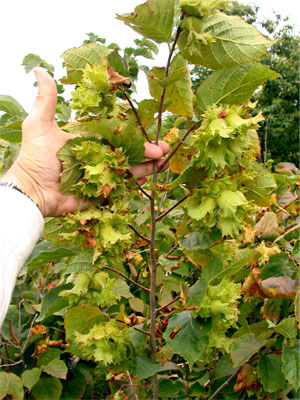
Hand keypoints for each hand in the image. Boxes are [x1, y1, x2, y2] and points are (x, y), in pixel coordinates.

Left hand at [3, 68, 168, 216]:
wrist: (31, 190)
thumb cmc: (34, 158)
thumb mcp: (39, 125)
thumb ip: (46, 101)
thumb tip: (39, 69)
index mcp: (89, 140)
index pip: (116, 135)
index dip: (133, 135)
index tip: (150, 133)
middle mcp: (97, 157)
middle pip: (126, 152)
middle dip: (147, 151)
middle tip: (165, 150)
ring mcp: (100, 175)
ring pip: (127, 169)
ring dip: (146, 166)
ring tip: (164, 163)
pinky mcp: (100, 192)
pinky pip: (120, 187)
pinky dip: (135, 182)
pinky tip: (148, 177)